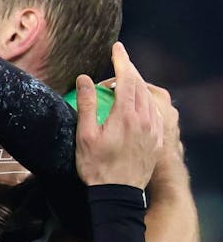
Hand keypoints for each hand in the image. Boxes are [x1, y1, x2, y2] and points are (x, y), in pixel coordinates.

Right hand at [75, 43, 162, 188]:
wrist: (118, 194)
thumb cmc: (96, 166)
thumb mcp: (85, 135)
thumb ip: (87, 104)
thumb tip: (84, 79)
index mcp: (126, 115)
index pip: (127, 79)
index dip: (122, 60)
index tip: (117, 47)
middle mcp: (145, 119)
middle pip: (140, 86)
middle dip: (129, 71)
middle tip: (116, 65)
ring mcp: (154, 130)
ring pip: (149, 98)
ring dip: (137, 87)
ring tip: (123, 85)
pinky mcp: (158, 140)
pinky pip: (155, 113)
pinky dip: (145, 102)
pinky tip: (136, 106)